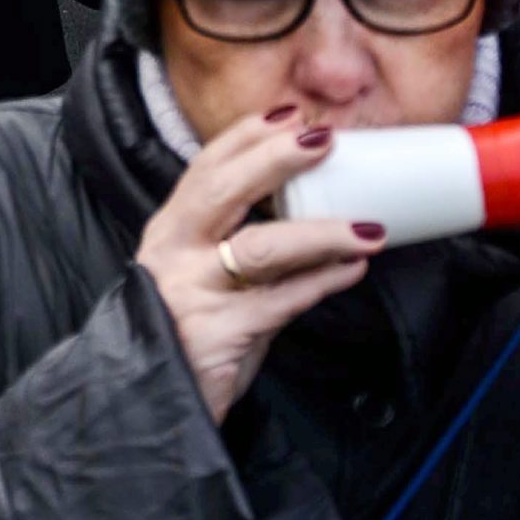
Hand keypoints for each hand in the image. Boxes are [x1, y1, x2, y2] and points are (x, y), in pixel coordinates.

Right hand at [134, 107, 384, 420]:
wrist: (152, 406)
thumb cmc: (183, 339)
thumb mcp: (201, 281)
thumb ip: (243, 254)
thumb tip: (315, 229)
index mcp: (169, 231)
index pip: (204, 168)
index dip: (246, 137)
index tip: (288, 113)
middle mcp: (173, 253)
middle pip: (223, 190)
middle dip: (276, 159)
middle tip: (324, 140)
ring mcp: (194, 293)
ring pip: (260, 247)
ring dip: (321, 231)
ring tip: (367, 226)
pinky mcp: (220, 334)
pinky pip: (281, 302)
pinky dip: (322, 282)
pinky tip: (351, 270)